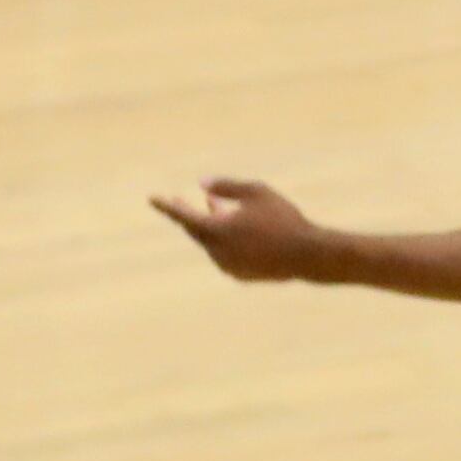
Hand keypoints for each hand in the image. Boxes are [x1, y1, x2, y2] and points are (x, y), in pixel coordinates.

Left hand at [151, 177, 331, 281]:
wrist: (307, 254)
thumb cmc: (283, 218)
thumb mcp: (257, 192)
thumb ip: (227, 187)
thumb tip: (202, 184)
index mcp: (217, 231)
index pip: (183, 217)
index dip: (168, 206)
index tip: (153, 198)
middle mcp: (217, 251)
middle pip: (196, 231)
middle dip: (193, 215)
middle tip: (191, 201)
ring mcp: (227, 266)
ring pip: (212, 243)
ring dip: (214, 227)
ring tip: (222, 210)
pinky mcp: (239, 275)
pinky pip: (224, 254)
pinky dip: (226, 241)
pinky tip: (240, 231)